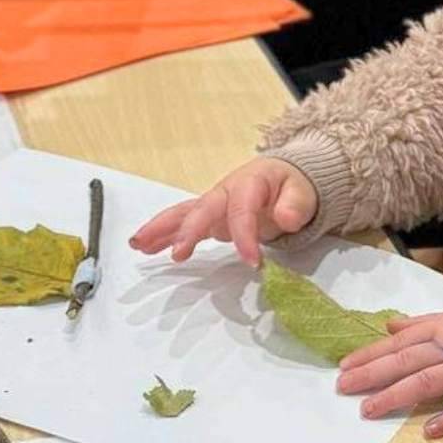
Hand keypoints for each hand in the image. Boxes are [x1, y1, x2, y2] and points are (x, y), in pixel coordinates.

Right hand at [128, 157, 318, 264]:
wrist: (285, 180)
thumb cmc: (293, 186)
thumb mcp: (303, 192)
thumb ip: (296, 205)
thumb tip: (286, 218)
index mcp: (251, 181)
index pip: (243, 208)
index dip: (245, 235)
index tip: (253, 262)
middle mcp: (226, 190)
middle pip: (204, 207)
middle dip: (189, 230)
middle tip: (178, 254)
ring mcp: (215, 203)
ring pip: (185, 213)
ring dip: (161, 228)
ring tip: (139, 244)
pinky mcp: (210, 217)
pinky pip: (184, 224)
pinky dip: (164, 235)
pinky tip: (143, 247)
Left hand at [337, 304, 442, 437]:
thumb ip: (423, 322)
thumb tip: (390, 325)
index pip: (400, 340)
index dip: (371, 353)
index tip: (345, 366)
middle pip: (407, 360)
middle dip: (373, 374)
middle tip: (344, 387)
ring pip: (429, 381)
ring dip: (397, 395)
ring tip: (369, 409)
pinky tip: (429, 430)